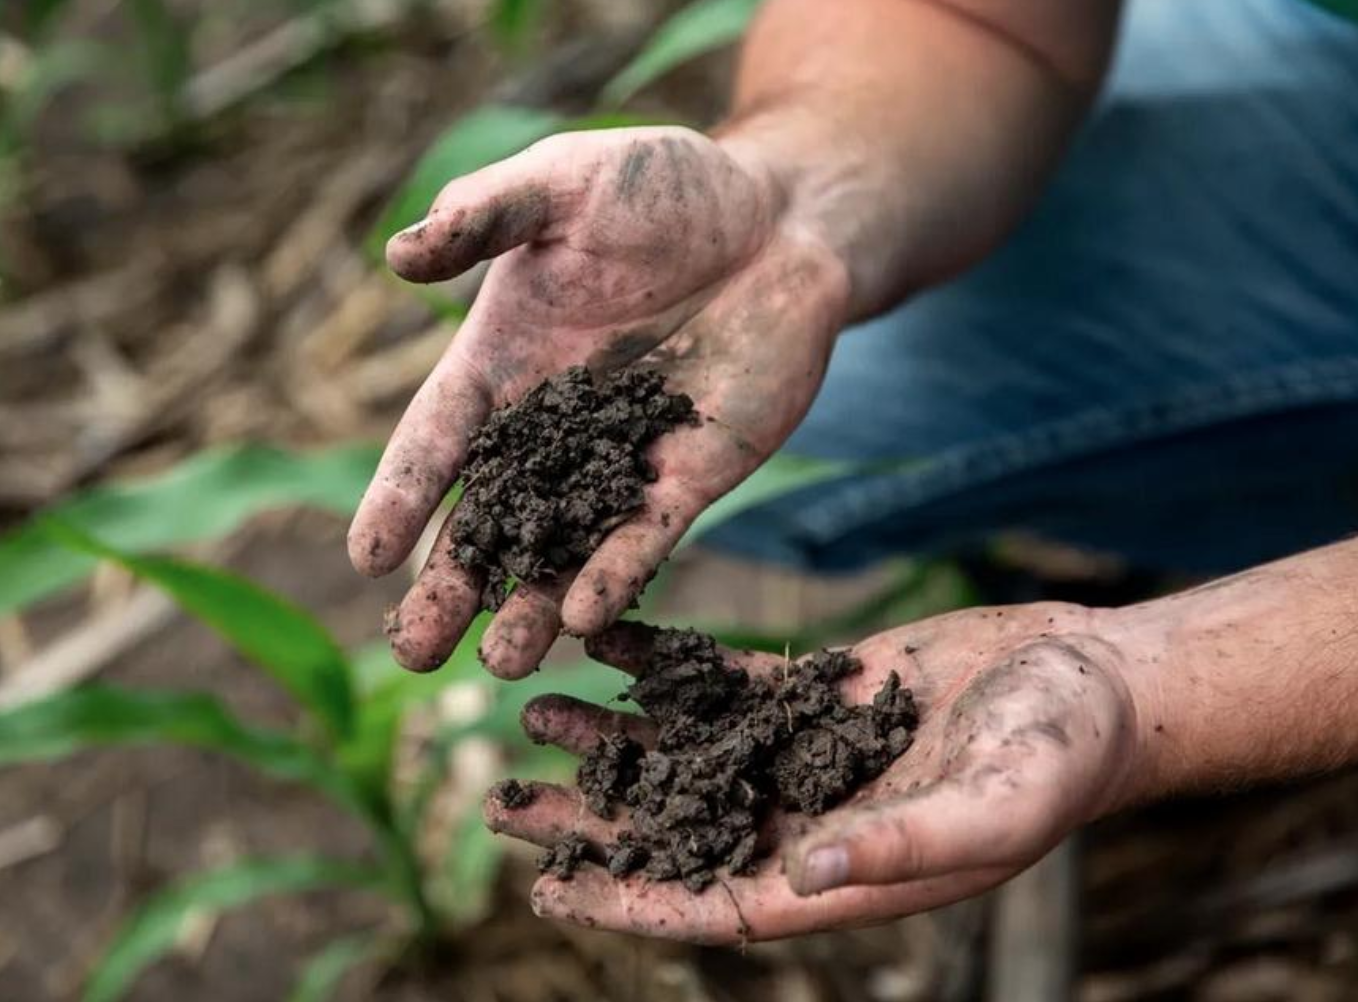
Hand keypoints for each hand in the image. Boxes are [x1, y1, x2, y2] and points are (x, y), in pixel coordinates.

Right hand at [348, 126, 850, 675]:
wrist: (778, 217)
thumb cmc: (663, 187)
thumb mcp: (563, 182)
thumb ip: (486, 216)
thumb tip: (397, 257)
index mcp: (500, 361)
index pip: (436, 440)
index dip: (401, 496)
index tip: (365, 557)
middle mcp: (549, 426)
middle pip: (489, 518)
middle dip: (452, 586)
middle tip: (413, 653)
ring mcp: (620, 458)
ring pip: (564, 547)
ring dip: (532, 605)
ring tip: (500, 663)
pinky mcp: (690, 473)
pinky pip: (647, 534)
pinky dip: (616, 573)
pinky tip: (587, 617)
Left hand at [485, 603, 1145, 943]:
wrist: (1091, 679)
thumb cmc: (1059, 756)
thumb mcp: (991, 808)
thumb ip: (903, 846)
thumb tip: (803, 874)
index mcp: (843, 872)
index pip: (716, 903)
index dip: (633, 904)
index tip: (552, 894)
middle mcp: (810, 819)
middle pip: (678, 828)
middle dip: (594, 822)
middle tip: (507, 801)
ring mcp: (808, 751)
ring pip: (686, 752)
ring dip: (614, 739)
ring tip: (535, 714)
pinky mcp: (818, 688)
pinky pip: (724, 681)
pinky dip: (664, 665)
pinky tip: (609, 642)